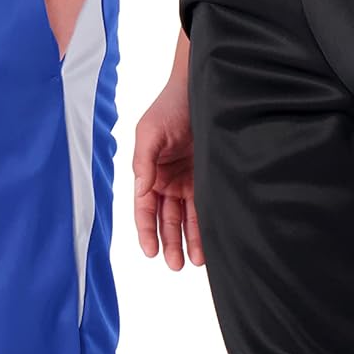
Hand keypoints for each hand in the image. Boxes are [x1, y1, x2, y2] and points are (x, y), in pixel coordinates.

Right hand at [133, 77, 201, 269]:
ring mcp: (190, 181)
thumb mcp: (149, 133)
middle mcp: (168, 181)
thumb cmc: (170, 106)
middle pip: (167, 220)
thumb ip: (143, 163)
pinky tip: (211, 242)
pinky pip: (208, 206)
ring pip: (188, 218)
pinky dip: (208, 224)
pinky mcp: (210, 178)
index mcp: (149, 174)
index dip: (147, 232)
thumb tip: (141, 192)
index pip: (145, 210)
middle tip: (175, 264)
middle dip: (170, 243)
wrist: (204, 88)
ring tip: (195, 261)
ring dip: (189, 240)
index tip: (151, 252)